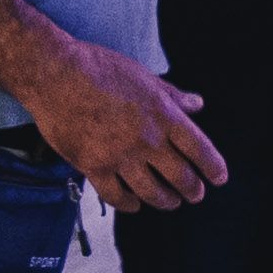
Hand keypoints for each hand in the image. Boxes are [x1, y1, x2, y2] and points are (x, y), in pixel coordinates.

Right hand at [24, 36, 225, 212]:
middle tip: (195, 194)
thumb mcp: (143, 77)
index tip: (218, 178)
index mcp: (163, 115)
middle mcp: (147, 139)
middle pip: (181, 177)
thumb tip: (197, 104)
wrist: (54, 74)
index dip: (214, 168)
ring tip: (169, 202)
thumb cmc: (97, 68)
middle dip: (193, 190)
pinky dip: (129, 204)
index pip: (200, 149)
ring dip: (165, 201)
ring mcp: (120, 156)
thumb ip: (172, 95)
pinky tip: (133, 203)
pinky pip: (117, 197)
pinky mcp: (94, 167)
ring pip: (153, 193)